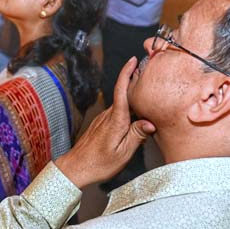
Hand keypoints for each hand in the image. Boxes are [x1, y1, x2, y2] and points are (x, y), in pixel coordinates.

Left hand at [55, 56, 155, 188]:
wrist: (76, 168)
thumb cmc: (99, 163)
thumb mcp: (124, 153)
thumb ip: (137, 136)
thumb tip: (150, 122)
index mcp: (116, 120)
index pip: (121, 90)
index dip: (127, 73)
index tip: (133, 60)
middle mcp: (109, 116)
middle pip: (125, 95)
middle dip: (137, 86)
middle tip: (153, 81)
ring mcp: (104, 119)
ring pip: (123, 106)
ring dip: (135, 102)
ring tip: (150, 103)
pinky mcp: (102, 125)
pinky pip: (119, 114)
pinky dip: (129, 113)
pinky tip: (137, 120)